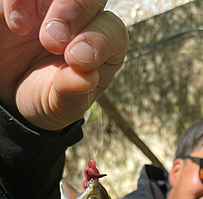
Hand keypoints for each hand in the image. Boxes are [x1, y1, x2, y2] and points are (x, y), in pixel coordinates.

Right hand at [0, 0, 127, 129]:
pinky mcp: (23, 1)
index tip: (75, 59)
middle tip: (52, 40)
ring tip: (25, 31)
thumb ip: (73, 92)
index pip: (113, 31)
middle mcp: (82, 19)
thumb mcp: (60, 105)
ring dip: (48, 2)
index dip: (98, 40)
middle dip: (74, 9)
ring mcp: (51, 5)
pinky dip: (18, 0)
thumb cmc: (45, 97)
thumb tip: (87, 79)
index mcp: (102, 48)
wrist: (9, 95)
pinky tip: (16, 25)